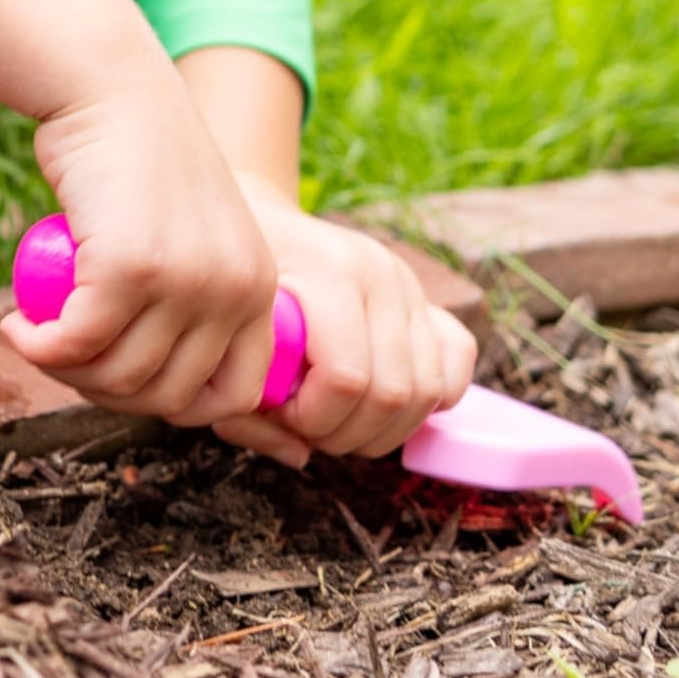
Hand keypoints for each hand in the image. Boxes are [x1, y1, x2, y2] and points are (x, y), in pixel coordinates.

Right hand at [0, 68, 281, 426]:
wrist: (110, 89)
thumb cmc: (138, 161)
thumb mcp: (195, 234)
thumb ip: (196, 296)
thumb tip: (164, 383)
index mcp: (258, 288)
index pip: (232, 394)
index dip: (170, 405)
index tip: (117, 378)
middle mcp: (234, 292)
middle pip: (167, 397)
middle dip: (103, 392)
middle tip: (59, 355)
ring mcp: (186, 282)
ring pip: (117, 376)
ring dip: (62, 370)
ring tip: (34, 337)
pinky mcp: (129, 268)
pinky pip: (76, 341)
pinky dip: (38, 346)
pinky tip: (17, 326)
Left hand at [209, 184, 477, 468]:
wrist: (254, 220)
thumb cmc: (231, 283)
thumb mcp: (221, 336)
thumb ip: (243, 401)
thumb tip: (299, 457)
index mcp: (330, 273)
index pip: (349, 379)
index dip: (314, 419)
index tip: (279, 412)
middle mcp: (382, 274)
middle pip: (393, 394)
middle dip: (346, 432)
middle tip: (304, 423)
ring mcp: (410, 284)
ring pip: (428, 392)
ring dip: (382, 428)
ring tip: (333, 415)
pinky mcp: (426, 298)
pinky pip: (457, 363)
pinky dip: (425, 400)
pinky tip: (376, 400)